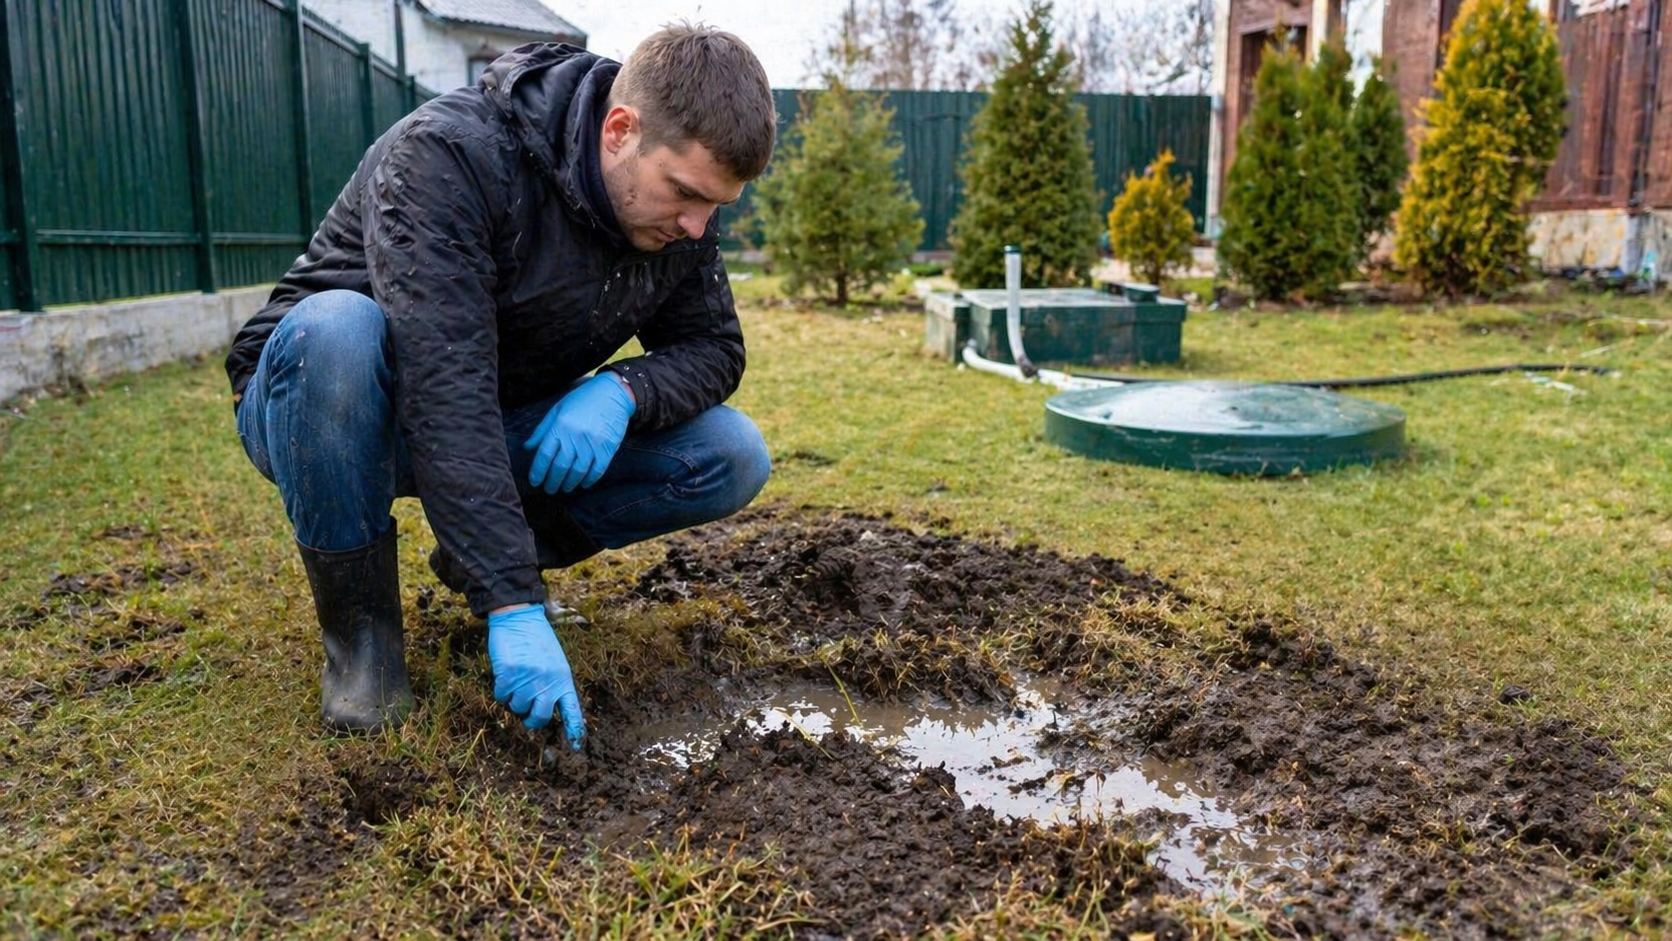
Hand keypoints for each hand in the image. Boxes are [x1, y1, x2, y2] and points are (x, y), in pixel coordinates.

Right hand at [486, 604, 585, 745]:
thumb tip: (548, 709)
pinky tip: (505, 675)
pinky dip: (500, 689)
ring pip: (517, 707)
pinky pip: (501, 696)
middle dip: (531, 720)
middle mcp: (548, 681)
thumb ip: (554, 684)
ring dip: (513, 699)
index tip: (575, 746)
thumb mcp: (555, 662)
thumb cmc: (537, 642)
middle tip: (525, 712)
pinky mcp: (509, 674)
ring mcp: (529, 678)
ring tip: (515, 681)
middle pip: (540, 717)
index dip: (574, 730)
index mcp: (563, 679)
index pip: (572, 710)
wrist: (519, 617)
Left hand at [523, 374, 635, 493]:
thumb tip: (527, 448)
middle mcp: (575, 435)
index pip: (545, 455)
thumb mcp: (558, 409)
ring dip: (570, 483)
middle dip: (553, 481)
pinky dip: (590, 479)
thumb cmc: (582, 399)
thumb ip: (542, 430)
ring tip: (565, 488)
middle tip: (549, 489)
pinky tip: (583, 484)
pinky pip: (597, 469)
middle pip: (560, 466)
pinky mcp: (608, 447)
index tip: (535, 481)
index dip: (538, 471)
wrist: (613, 393)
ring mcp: (593, 442)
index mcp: (560, 425)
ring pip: (578, 471)